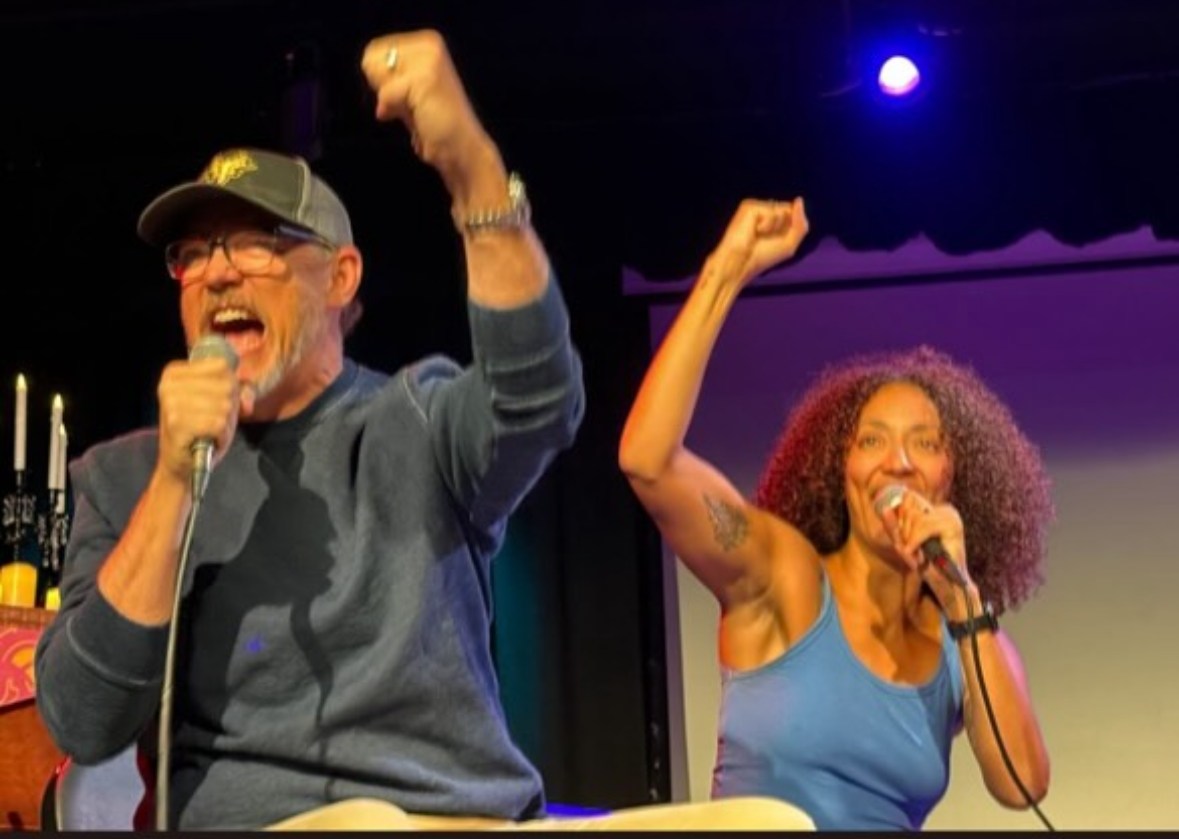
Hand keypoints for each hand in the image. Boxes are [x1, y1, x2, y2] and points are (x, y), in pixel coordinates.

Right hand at [155, 354, 240, 489]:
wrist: (183, 463)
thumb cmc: (203, 428)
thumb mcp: (222, 401)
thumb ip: (241, 389)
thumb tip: (247, 401)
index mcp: (174, 372)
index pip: (222, 366)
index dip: (231, 387)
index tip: (215, 403)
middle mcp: (169, 384)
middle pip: (226, 386)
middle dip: (229, 407)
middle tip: (212, 421)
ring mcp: (171, 403)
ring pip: (224, 405)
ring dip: (225, 423)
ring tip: (209, 430)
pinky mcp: (176, 424)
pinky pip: (218, 423)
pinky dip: (221, 435)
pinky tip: (208, 439)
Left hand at [361, 30, 498, 195]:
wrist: (461, 149)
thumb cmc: (436, 124)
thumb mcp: (408, 90)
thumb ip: (388, 74)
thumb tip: (365, 65)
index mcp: (427, 42)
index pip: (374, 51)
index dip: (382, 81)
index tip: (407, 96)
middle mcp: (429, 44)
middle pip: (371, 60)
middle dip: (384, 88)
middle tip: (413, 104)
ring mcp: (428, 59)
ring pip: (376, 75)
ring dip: (391, 100)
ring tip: (417, 109)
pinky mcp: (424, 78)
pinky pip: (386, 94)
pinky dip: (395, 111)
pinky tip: (417, 117)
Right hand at [706, 197, 808, 290]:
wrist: (742, 263)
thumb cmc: (762, 257)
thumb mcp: (789, 244)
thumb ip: (800, 224)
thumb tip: (798, 200)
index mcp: (772, 217)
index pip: (793, 213)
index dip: (790, 229)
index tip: (775, 241)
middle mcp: (764, 209)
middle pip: (789, 209)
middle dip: (784, 227)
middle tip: (766, 238)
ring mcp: (756, 207)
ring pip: (781, 209)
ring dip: (774, 227)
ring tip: (758, 235)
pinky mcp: (749, 206)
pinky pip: (771, 211)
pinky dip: (766, 225)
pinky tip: (754, 231)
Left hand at [878, 487, 970, 608]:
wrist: (947, 584)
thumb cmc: (927, 564)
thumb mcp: (905, 543)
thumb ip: (895, 526)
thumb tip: (885, 509)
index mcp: (933, 510)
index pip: (906, 501)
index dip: (900, 523)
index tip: (907, 542)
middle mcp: (944, 509)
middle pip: (908, 510)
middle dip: (905, 533)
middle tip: (913, 551)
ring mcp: (950, 516)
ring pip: (915, 518)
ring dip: (910, 539)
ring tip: (917, 555)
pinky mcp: (953, 526)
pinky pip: (923, 527)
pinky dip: (916, 541)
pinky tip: (917, 555)